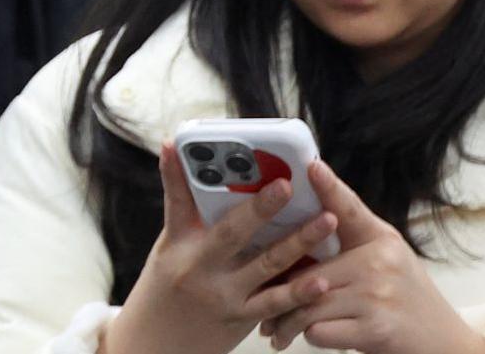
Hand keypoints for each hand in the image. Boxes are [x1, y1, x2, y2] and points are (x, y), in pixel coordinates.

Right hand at [101, 145, 337, 353]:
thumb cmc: (167, 287)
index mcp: (177, 244)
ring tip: (327, 221)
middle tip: (287, 184)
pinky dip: (300, 292)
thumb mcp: (168, 248)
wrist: (157, 344)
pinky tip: (322, 281)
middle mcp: (198, 268)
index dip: (179, 174)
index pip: (177, 201)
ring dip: (299, 243)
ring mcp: (223, 295)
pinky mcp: (241, 318)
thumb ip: (188, 213)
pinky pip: (275, 303)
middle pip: (231, 233)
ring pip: (265, 266)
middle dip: (261, 207)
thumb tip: (191, 162)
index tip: (192, 149)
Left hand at [260, 163, 484, 353]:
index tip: (311, 166)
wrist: (445, 342)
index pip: (348, 209)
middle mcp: (380, 262)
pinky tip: (308, 337)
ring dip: (286, 321)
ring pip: (308, 303)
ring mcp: (377, 296)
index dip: (328, 187)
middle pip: (309, 272)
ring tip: (273, 328)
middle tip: (262, 303)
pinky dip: (310, 337)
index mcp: (380, 239)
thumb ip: (350, 241)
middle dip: (281, 293)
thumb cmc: (405, 298)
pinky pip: (319, 331)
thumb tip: (302, 227)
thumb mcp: (387, 258)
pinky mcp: (376, 330)